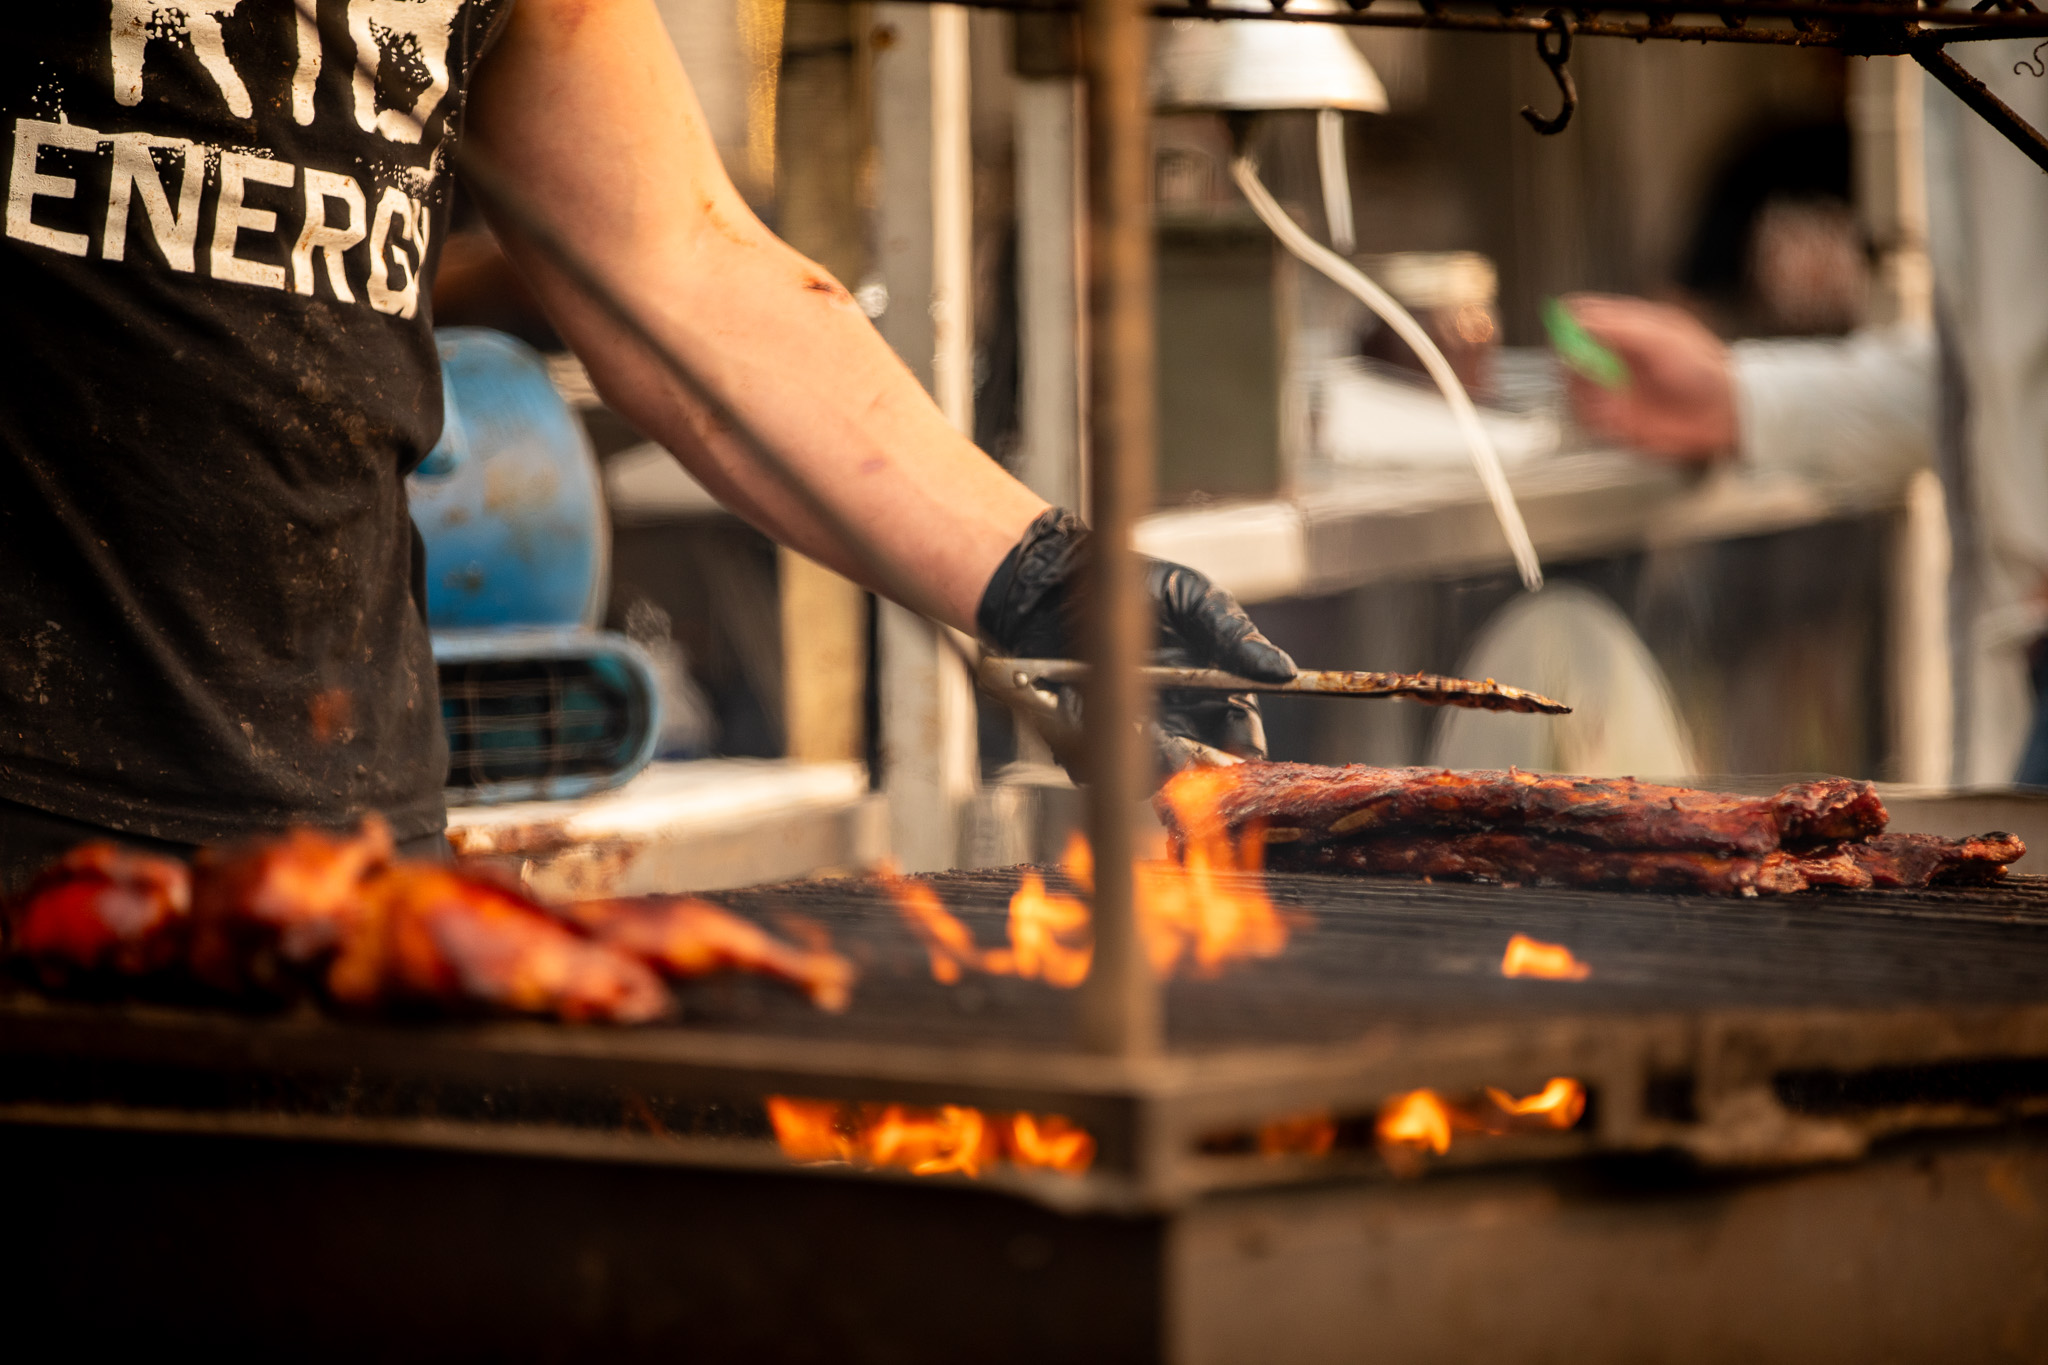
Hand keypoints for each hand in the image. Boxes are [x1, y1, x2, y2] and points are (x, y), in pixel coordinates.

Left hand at [977, 510, 1295, 775]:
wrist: (1059, 578)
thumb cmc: (1134, 585)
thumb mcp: (1192, 598)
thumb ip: (1232, 633)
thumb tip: (1283, 670)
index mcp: (1214, 695)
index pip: (1240, 739)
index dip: (1241, 754)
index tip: (1236, 754)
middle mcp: (1175, 722)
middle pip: (1193, 768)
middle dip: (1191, 766)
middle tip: (1183, 754)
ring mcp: (1130, 732)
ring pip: (1143, 774)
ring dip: (1144, 762)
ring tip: (1142, 733)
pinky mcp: (1083, 735)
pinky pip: (1090, 761)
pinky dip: (1093, 748)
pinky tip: (1096, 719)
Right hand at [1563, 294, 1737, 464]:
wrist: (1725, 413)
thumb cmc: (1704, 369)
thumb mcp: (1661, 338)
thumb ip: (1617, 328)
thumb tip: (1576, 321)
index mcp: (1626, 326)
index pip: (1582, 315)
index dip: (1566, 322)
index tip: (1563, 336)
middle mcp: (1615, 354)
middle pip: (1568, 352)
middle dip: (1572, 364)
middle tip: (1588, 372)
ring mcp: (1613, 385)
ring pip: (1572, 386)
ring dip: (1583, 394)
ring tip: (1608, 399)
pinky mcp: (1614, 416)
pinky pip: (1585, 416)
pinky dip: (1593, 417)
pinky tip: (1615, 416)